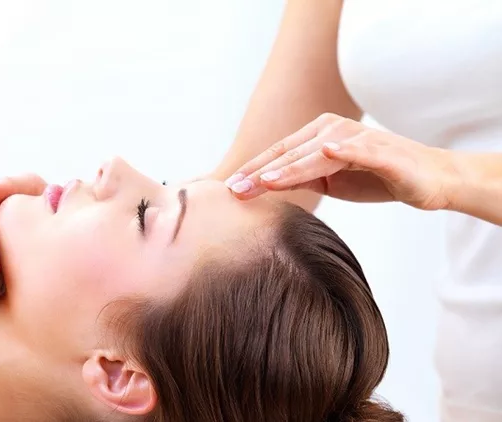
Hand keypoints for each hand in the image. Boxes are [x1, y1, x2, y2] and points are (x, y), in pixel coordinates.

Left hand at [224, 113, 456, 210]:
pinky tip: (327, 151)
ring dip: (290, 168)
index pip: (278, 155)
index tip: (228, 189)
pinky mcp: (381, 151)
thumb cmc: (376, 178)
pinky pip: (359, 150)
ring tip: (266, 181)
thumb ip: (300, 178)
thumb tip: (263, 186)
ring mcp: (357, 138)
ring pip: (315, 155)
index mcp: (317, 136)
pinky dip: (344, 150)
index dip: (253, 171)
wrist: (427, 179)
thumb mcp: (329, 181)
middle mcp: (333, 130)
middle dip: (260, 174)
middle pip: (289, 155)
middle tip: (234, 190)